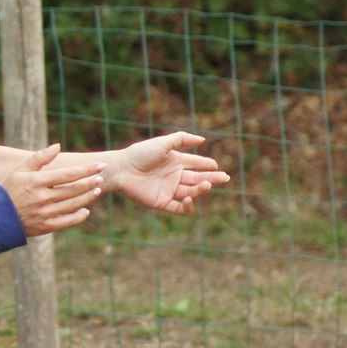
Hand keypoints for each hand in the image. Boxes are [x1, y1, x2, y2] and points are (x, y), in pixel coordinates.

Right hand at [0, 144, 105, 236]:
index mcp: (37, 182)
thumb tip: (58, 146)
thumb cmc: (8, 190)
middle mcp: (43, 198)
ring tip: (96, 190)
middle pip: (74, 189)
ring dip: (87, 197)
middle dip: (90, 183)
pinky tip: (85, 210)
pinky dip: (78, 216)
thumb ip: (39, 157)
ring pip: (73, 204)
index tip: (100, 166)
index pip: (69, 174)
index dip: (87, 170)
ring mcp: (45, 213)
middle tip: (101, 178)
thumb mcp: (20, 170)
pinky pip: (67, 222)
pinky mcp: (45, 227)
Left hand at [110, 132, 231, 213]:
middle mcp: (174, 176)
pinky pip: (179, 208)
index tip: (216, 165)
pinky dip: (187, 206)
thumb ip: (182, 139)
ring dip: (201, 190)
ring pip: (191, 192)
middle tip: (225, 178)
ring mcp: (168, 190)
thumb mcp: (163, 143)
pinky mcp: (161, 202)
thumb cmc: (140, 154)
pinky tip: (189, 198)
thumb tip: (203, 139)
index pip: (195, 164)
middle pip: (197, 179)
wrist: (122, 169)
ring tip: (206, 185)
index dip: (207, 164)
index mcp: (175, 162)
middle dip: (212, 179)